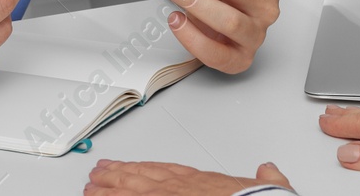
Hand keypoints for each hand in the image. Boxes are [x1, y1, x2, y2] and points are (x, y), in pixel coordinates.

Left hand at [85, 159, 292, 194]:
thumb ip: (264, 178)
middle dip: (118, 176)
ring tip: (90, 189)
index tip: (133, 166)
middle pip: (141, 178)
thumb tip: (268, 170)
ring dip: (107, 190)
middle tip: (99, 174)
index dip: (147, 168)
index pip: (167, 171)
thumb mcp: (267, 188)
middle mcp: (179, 189)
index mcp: (202, 182)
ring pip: (128, 191)